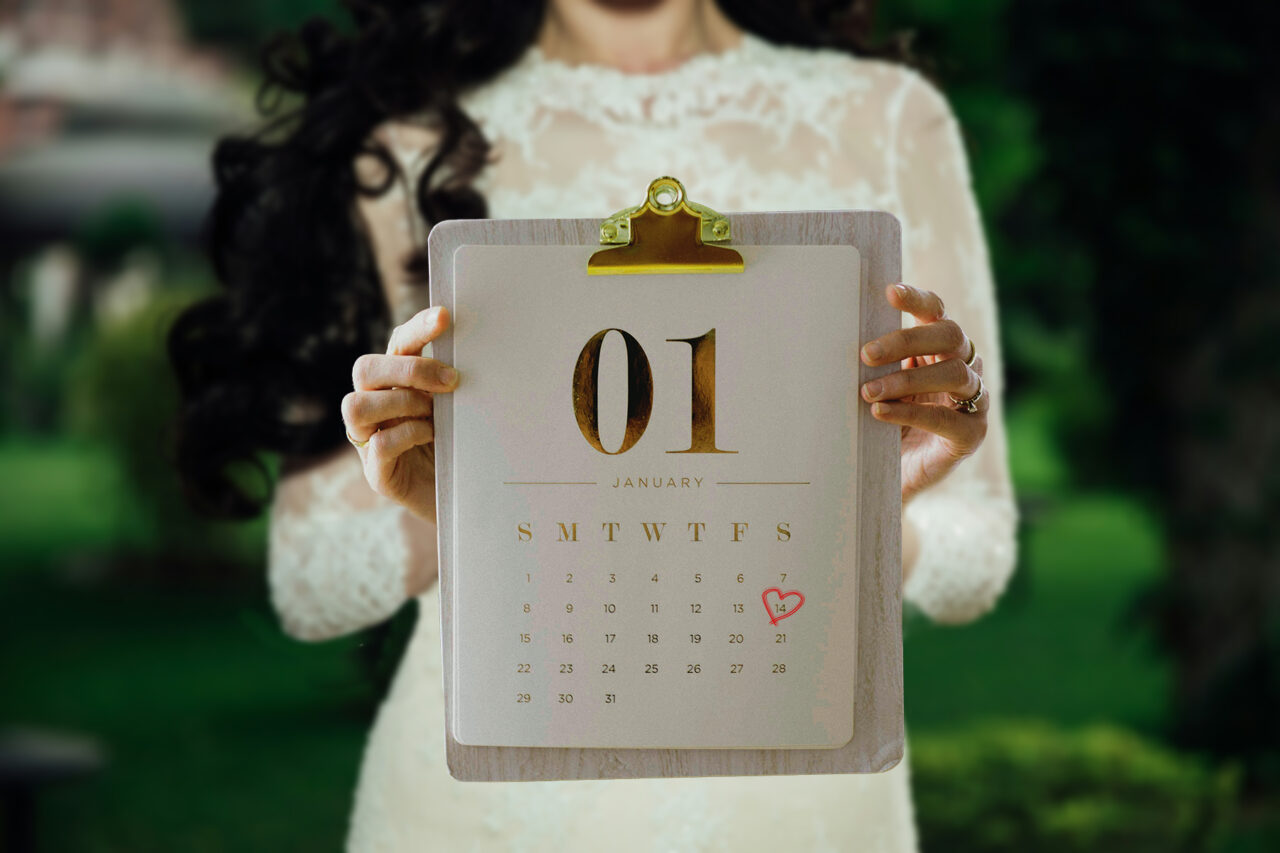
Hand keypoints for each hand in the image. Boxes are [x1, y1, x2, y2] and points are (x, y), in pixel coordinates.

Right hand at [341, 305, 459, 520]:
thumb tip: (480, 351)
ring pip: (356, 406)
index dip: (417, 328)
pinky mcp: (377, 472)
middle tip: (452, 381)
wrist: (465, 501)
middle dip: (409, 369)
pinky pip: (377, 445)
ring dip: (401, 403)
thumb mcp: (461, 410)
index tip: (446, 316)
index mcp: (397, 384)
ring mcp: (369, 440)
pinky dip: (406, 435)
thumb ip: (455, 385)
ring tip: (435, 415)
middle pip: (365, 368)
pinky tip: (431, 437)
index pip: (398, 344)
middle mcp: (375, 406)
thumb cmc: (462, 448)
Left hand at [860, 283, 987, 503]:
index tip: (889, 293)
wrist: (892, 479)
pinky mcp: (971, 435)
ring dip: (906, 379)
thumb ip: (872, 364)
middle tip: (866, 354)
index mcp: (939, 349)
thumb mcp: (876, 386)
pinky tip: (881, 413)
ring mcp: (973, 402)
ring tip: (868, 392)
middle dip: (907, 340)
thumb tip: (834, 335)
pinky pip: (948, 419)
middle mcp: (963, 368)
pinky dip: (912, 414)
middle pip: (951, 336)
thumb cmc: (882, 424)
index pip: (937, 313)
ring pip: (953, 374)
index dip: (918, 300)